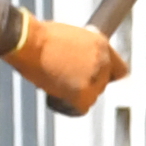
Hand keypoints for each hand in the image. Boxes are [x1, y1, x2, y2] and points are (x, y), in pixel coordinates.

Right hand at [9, 16, 126, 113]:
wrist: (26, 41)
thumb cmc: (38, 36)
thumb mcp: (69, 36)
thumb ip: (82, 51)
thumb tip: (81, 64)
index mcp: (101, 43)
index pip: (119, 69)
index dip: (106, 75)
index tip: (92, 77)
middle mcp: (102, 61)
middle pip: (102, 85)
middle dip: (85, 85)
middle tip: (63, 80)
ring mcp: (94, 78)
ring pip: (91, 96)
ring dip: (75, 94)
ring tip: (53, 83)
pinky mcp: (83, 93)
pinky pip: (80, 109)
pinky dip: (67, 107)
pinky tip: (54, 98)